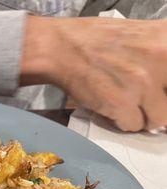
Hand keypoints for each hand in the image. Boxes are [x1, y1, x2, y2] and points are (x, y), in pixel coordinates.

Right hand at [21, 16, 166, 131]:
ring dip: (143, 116)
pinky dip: (122, 121)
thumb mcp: (142, 34)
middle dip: (158, 104)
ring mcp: (142, 84)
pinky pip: (133, 126)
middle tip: (145, 100)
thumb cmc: (95, 39)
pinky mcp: (122, 104)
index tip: (159, 93)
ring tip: (128, 105)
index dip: (165, 90)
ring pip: (158, 119)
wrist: (61, 48)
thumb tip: (165, 79)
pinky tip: (112, 107)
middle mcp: (162, 59)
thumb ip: (161, 53)